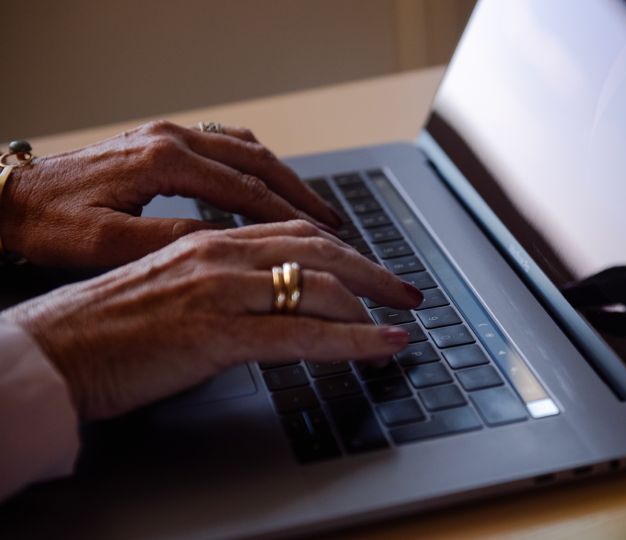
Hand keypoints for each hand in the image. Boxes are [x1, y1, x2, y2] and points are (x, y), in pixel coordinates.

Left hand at [0, 121, 341, 266]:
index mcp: (164, 160)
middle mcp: (171, 140)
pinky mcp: (159, 145)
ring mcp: (166, 138)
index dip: (292, 216)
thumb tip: (229, 245)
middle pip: (258, 162)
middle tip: (336, 224)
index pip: (247, 188)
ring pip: (245, 151)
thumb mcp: (109, 244)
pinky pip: (224, 148)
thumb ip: (172, 242)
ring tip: (315, 209)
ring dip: (284, 179)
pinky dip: (256, 168)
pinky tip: (269, 188)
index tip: (326, 239)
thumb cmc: (49, 225)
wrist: (7, 200)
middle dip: (302, 194)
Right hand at [0, 221, 423, 420]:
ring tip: (403, 321)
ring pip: (319, 285)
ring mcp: (220, 290)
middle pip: (319, 250)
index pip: (294, 233)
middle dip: (372, 272)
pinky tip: (384, 346)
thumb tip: (259, 299)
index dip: (344, 250)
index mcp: (207, 240)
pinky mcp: (217, 332)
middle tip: (407, 291)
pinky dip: (354, 340)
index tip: (372, 268)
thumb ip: (215, 283)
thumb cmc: (100, 329)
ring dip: (372, 305)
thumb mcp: (168, 289)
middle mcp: (219, 253)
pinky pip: (303, 334)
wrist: (48, 353)